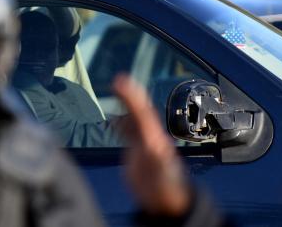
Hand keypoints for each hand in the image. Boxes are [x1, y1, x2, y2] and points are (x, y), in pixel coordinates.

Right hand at [113, 74, 191, 217]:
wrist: (166, 202)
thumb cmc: (167, 188)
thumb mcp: (162, 173)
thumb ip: (157, 160)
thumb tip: (151, 146)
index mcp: (155, 140)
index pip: (143, 114)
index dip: (132, 98)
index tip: (122, 83)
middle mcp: (150, 138)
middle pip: (139, 112)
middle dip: (130, 96)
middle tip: (118, 79)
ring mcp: (143, 144)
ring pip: (134, 118)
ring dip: (125, 104)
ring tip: (116, 88)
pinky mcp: (137, 152)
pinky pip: (127, 132)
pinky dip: (120, 122)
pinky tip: (114, 117)